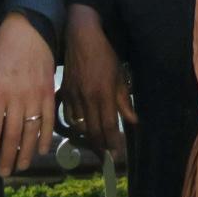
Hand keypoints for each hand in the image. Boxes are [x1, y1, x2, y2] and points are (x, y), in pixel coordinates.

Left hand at [0, 12, 55, 175]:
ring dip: (26, 152)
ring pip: (31, 130)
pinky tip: (42, 149)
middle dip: (7, 157)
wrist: (28, 32)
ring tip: (21, 166)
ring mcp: (35, 95)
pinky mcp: (49, 92)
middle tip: (3, 172)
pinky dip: (46, 136)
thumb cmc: (0, 53)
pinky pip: (49, 118)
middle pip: (12, 134)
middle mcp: (17, 97)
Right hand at [60, 4, 136, 159]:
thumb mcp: (120, 76)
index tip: (116, 155)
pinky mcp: (65, 93)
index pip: (108, 126)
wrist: (81, 38)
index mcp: (104, 94)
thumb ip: (124, 101)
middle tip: (106, 157)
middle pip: (93, 130)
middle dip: (100, 147)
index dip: (112, 143)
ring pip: (80, 126)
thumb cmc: (104, 55)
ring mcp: (74, 96)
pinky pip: (69, 116)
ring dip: (88, 139)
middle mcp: (88, 99)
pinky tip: (82, 130)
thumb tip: (132, 121)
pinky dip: (76, 126)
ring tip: (96, 146)